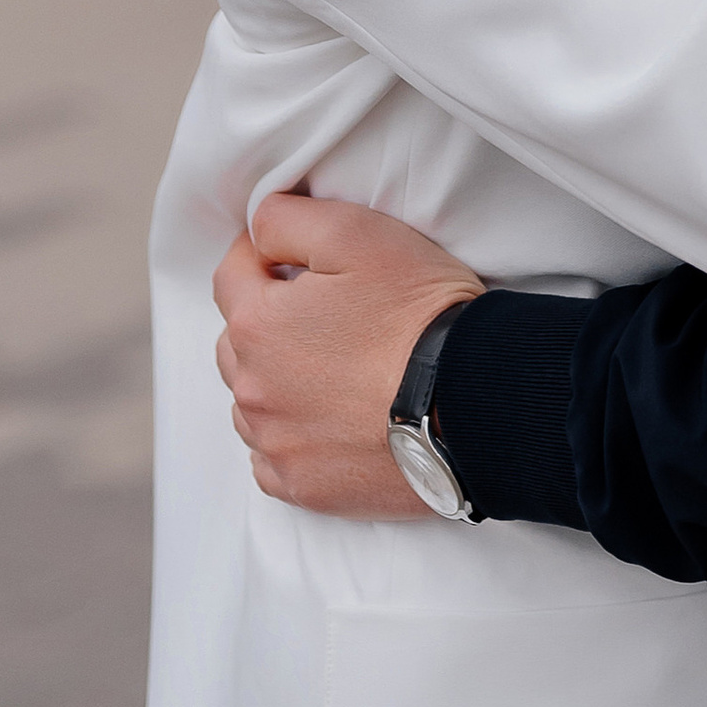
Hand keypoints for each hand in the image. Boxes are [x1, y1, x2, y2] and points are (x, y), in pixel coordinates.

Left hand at [213, 192, 482, 518]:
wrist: (473, 402)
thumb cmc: (419, 313)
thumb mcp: (358, 233)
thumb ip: (288, 219)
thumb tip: (256, 228)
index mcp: (256, 325)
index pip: (232, 274)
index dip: (265, 255)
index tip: (299, 256)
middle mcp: (252, 389)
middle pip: (238, 343)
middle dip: (270, 322)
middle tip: (329, 315)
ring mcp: (276, 444)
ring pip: (252, 403)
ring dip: (278, 383)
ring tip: (335, 372)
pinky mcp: (304, 487)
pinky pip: (272, 459)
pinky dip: (290, 439)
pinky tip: (329, 424)